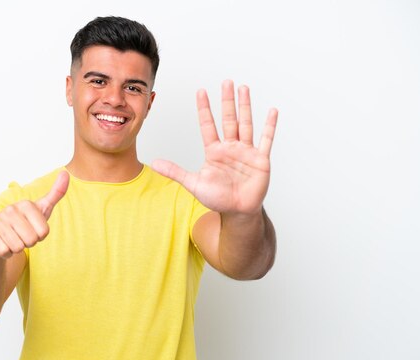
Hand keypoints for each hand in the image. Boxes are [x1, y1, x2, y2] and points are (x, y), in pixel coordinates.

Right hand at [0, 171, 69, 258]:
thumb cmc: (24, 221)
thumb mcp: (42, 208)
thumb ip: (56, 193)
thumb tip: (66, 173)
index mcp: (26, 205)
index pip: (44, 232)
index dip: (40, 236)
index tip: (33, 228)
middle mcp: (10, 210)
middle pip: (31, 240)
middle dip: (28, 243)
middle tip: (22, 235)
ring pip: (18, 247)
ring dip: (17, 248)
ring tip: (12, 238)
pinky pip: (6, 252)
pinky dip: (7, 253)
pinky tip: (3, 243)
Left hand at [152, 80, 277, 214]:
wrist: (236, 211)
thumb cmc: (217, 198)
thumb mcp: (193, 184)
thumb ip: (175, 172)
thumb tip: (154, 163)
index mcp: (214, 151)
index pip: (208, 125)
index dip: (204, 109)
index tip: (201, 91)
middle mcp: (231, 148)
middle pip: (229, 119)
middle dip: (227, 101)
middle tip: (226, 82)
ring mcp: (246, 152)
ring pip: (246, 124)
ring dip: (245, 107)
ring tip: (244, 88)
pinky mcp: (260, 160)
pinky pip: (266, 140)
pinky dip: (269, 126)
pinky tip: (272, 111)